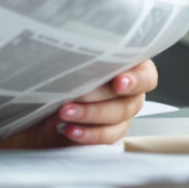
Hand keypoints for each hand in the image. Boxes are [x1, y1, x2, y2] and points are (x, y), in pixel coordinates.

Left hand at [0, 60, 159, 148]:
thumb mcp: (70, 61)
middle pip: (129, 100)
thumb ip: (84, 57)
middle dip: (100, 97)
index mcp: (129, 67)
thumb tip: (78, 49)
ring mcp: (121, 116)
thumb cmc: (61, 76)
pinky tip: (69, 130)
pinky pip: (105, 137)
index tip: (118, 83)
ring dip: (90, 115)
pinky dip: (87, 134)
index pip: (146, 75)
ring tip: (65, 113)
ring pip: (117, 119)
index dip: (136, 80)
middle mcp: (130, 93)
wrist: (42, 105)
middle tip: (76, 95)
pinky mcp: (109, 134)